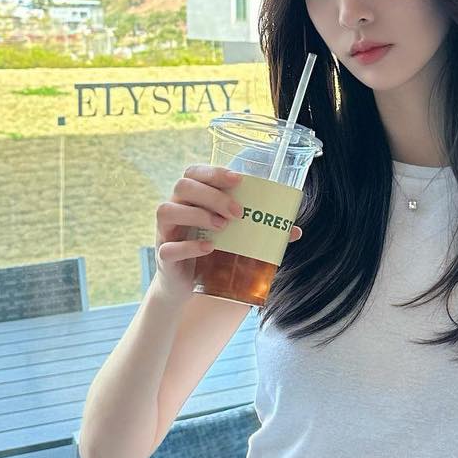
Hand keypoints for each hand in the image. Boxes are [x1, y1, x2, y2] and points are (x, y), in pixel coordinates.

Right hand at [152, 164, 301, 304]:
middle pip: (183, 186)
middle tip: (238, 213)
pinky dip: (188, 246)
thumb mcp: (233, 237)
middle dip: (212, 196)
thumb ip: (259, 230)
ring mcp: (165, 231)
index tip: (239, 180)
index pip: (195, 172)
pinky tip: (208, 248)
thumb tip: (294, 230)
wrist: (186, 285)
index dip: (214, 172)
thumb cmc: (211, 250)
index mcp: (192, 197)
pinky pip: (168, 247)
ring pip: (167, 210)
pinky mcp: (164, 256)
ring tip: (223, 227)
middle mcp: (175, 208)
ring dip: (197, 214)